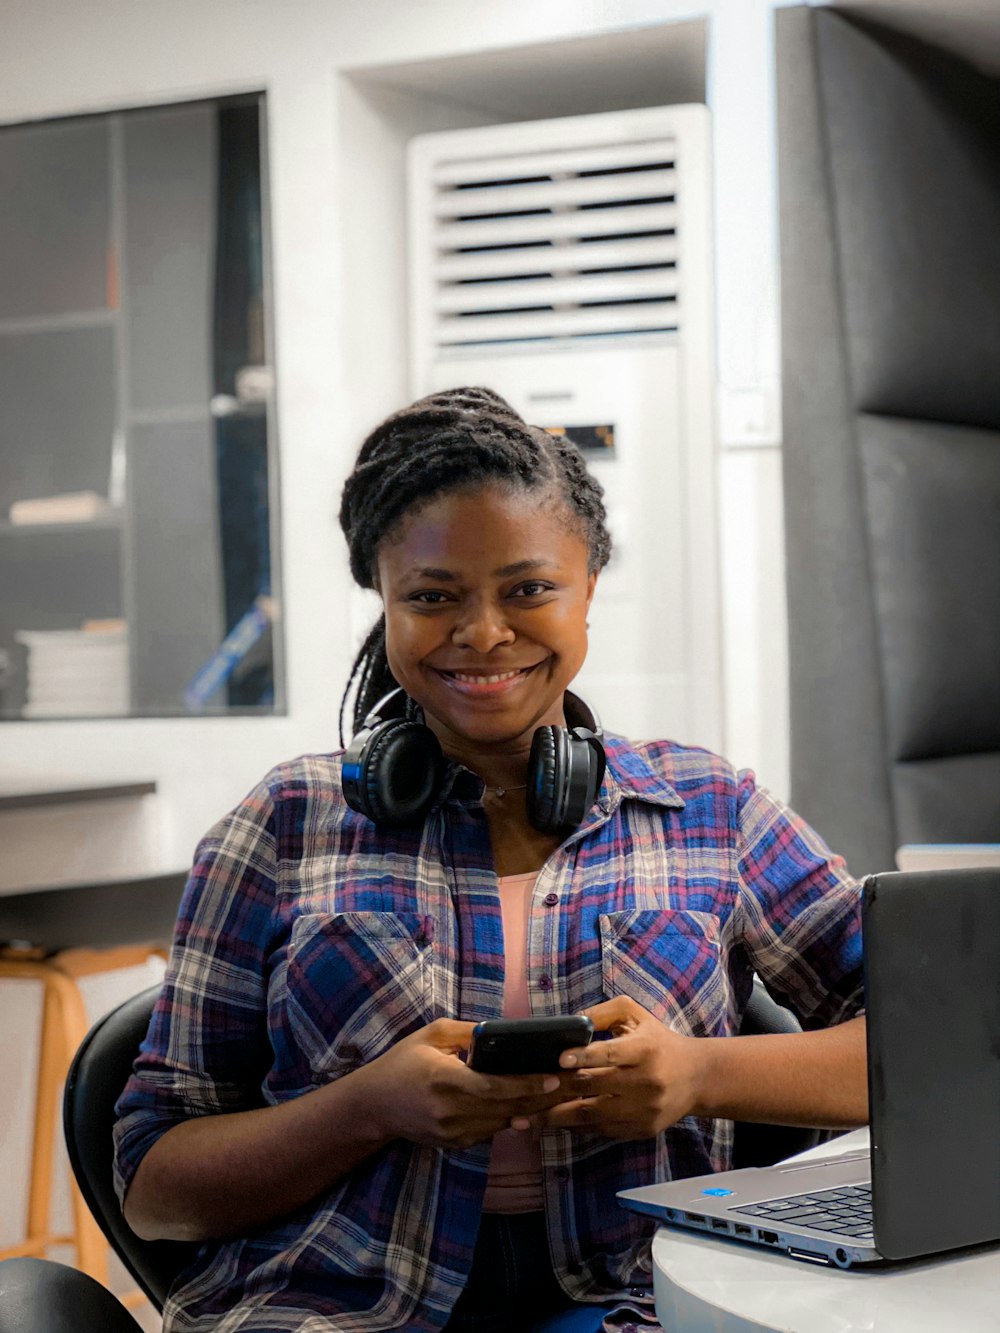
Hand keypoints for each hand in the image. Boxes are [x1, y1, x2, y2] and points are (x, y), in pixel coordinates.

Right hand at [356, 1018, 577, 1149]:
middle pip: (505, 1107)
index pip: (493, 1087)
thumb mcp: (432, 1035)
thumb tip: (503, 1033)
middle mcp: (449, 1111)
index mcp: (444, 1080)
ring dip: (530, 1110)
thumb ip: (468, 1033)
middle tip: (569, 1085)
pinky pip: (489, 1131)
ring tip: (558, 1095)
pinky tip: (529, 1107)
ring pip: (501, 1123)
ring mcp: (451, 1133)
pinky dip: (509, 1119)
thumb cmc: (403, 1062)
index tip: (553, 1077)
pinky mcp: (453, 1145)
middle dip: (539, 1097)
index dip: (526, 1084)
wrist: (374, 1105)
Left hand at [536, 996, 703, 1139]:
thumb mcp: (635, 1015)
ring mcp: (644, 1110)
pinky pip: (604, 1131)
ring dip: (559, 1117)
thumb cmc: (658, 1040)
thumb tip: (569, 1022)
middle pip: (595, 1088)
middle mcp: (646, 1082)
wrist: (697, 1077)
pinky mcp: (643, 1130)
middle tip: (527, 1093)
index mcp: (644, 1049)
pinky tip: (556, 1123)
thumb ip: (602, 1013)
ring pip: (594, 1116)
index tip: (559, 1060)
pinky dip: (579, 1127)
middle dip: (559, 1090)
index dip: (583, 1057)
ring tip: (530, 1118)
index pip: (610, 1054)